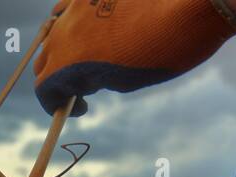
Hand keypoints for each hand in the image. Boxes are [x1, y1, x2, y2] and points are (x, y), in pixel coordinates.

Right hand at [34, 0, 235, 115]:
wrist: (191, 6)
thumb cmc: (163, 52)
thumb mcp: (126, 79)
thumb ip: (97, 78)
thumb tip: (88, 73)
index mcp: (66, 64)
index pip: (44, 89)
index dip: (56, 104)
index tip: (80, 107)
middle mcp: (62, 33)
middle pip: (44, 60)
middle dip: (57, 76)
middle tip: (82, 86)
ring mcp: (76, 6)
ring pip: (53, 30)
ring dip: (62, 46)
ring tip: (83, 52)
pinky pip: (69, 6)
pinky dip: (72, 19)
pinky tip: (89, 23)